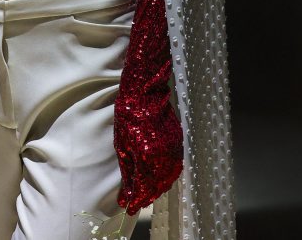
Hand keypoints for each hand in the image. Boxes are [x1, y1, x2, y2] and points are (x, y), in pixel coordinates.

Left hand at [114, 92, 182, 214]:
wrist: (145, 93)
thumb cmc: (128, 115)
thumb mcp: (122, 144)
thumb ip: (127, 170)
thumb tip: (126, 191)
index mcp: (146, 157)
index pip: (143, 188)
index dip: (135, 201)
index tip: (128, 208)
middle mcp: (163, 156)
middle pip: (157, 187)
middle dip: (146, 197)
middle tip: (136, 202)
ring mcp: (173, 150)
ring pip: (168, 178)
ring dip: (158, 188)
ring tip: (146, 192)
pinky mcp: (178, 142)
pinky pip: (175, 166)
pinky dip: (167, 176)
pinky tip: (159, 178)